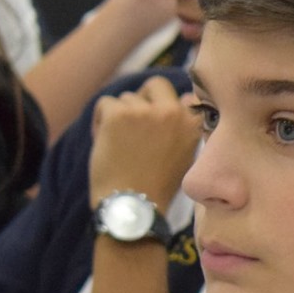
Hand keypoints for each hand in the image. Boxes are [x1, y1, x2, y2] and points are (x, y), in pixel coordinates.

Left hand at [88, 74, 201, 212]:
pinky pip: (105, 103)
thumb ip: (186, 126)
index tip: (154, 124)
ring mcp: (145, 111)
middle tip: (134, 128)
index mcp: (193, 122)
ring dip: (120, 116)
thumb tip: (186, 97)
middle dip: (142, 101)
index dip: (163, 106)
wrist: (134, 207)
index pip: (181, 94)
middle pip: (155, 85)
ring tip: (119, 145)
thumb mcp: (185, 154)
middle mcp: (173, 111)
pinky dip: (100, 120)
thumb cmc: (157, 186)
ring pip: (127, 98)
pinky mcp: (118, 114)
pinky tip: (104, 141)